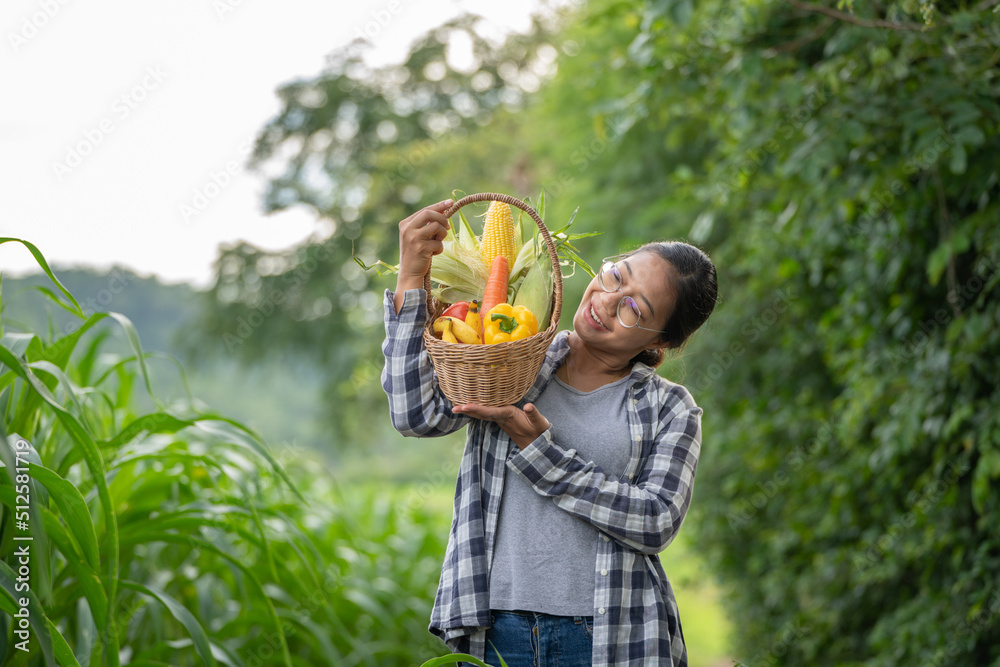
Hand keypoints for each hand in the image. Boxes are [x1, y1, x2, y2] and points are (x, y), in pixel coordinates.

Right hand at [394, 199, 452, 313]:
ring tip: (437, 242)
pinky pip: (438, 243)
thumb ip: (427, 224)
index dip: (439, 206)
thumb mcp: (418, 236)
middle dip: (442, 218)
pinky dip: (439, 248)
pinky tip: (433, 254)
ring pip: (436, 227)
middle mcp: (407, 229)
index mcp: (405, 223)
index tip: (450, 202)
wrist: (409, 273)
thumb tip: (445, 210)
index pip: (425, 210)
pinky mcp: (420, 248)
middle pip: (429, 214)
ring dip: (442, 235)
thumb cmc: (416, 253)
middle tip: (447, 227)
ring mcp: (413, 238)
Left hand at [452, 402, 550, 449]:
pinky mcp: (503, 421)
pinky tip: (472, 408)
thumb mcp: (539, 423)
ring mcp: (501, 421)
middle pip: (481, 414)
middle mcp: (502, 419)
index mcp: (508, 416)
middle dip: (467, 411)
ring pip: (483, 415)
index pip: (489, 412)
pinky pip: (487, 414)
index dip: (476, 408)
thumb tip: (529, 406)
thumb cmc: (539, 431)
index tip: (463, 406)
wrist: (538, 446)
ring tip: (457, 407)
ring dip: (470, 411)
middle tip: (453, 408)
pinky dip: (478, 410)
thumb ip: (534, 414)